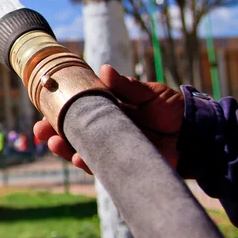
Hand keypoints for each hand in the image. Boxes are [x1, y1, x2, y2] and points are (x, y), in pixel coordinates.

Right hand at [33, 64, 184, 173]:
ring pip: (81, 150)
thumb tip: (103, 70)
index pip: (77, 111)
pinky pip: (100, 166)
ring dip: (65, 148)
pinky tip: (77, 158)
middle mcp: (105, 130)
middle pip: (72, 132)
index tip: (43, 110)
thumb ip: (127, 86)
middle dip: (53, 132)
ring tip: (53, 143)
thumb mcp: (150, 94)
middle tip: (39, 131)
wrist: (198, 135)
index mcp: (108, 110)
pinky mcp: (122, 165)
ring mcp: (112, 148)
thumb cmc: (173, 110)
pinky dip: (87, 163)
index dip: (58, 111)